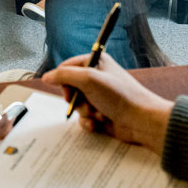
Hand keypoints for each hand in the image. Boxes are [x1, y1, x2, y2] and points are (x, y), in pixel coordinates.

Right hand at [42, 52, 174, 151]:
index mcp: (97, 63)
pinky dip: (88, 122)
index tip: (68, 89)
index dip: (64, 80)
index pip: (67, 67)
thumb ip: (64, 75)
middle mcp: (98, 78)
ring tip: (97, 115)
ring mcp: (99, 96)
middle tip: (85, 103)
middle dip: (75, 99)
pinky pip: (84, 118)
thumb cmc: (120, 96)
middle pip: (70, 88)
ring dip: (83, 112)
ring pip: (76, 105)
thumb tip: (46, 77)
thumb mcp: (88, 79)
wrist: (140, 120)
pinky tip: (97, 124)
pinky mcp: (101, 113)